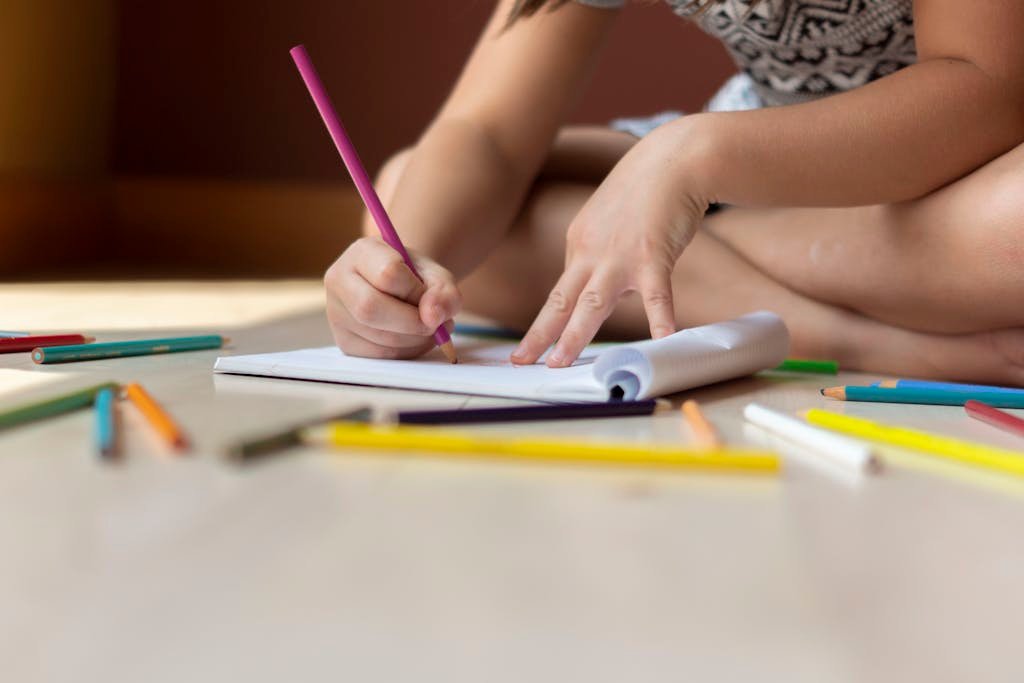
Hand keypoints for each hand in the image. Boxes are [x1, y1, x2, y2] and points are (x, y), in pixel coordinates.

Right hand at [325, 236, 461, 358]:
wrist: (399, 289)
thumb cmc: (416, 278)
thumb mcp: (436, 275)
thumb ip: (443, 291)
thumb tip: (433, 318)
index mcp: (361, 252)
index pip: (388, 273)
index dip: (416, 291)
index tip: (428, 295)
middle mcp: (339, 280)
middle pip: (370, 308)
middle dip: (412, 322)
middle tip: (435, 324)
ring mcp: (336, 313)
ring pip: (375, 336)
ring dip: (414, 340)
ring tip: (430, 330)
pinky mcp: (343, 341)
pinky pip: (377, 354)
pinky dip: (405, 352)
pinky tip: (415, 340)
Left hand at [511, 125, 710, 366]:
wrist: (674, 158)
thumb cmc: (646, 190)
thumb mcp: (607, 221)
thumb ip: (601, 254)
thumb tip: (606, 288)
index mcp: (578, 243)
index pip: (561, 291)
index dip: (548, 322)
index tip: (531, 347)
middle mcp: (591, 251)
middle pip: (560, 301)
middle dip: (539, 335)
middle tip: (520, 361)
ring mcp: (620, 255)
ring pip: (592, 303)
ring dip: (574, 336)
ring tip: (560, 362)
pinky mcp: (653, 255)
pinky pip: (656, 292)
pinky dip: (659, 315)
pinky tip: (662, 336)